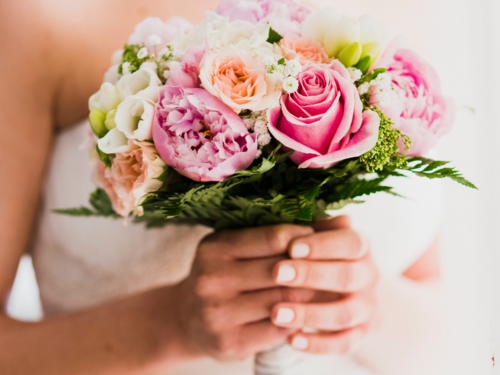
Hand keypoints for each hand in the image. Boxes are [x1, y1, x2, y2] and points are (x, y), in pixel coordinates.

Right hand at [172, 224, 325, 361]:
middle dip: (312, 270)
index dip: (305, 239)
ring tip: (326, 290)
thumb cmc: (224, 274)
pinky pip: (279, 330)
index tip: (318, 241)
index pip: (275, 238)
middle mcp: (211, 278)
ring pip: (284, 301)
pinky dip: (298, 321)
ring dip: (311, 297)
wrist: (187, 318)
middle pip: (282, 271)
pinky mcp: (229, 342)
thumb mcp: (239, 247)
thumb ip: (282, 231)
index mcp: (215, 247)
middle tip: (332, 268)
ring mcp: (218, 313)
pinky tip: (304, 313)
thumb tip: (345, 219)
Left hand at [270, 216, 378, 354]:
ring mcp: (366, 308)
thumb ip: (313, 226)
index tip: (292, 246)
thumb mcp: (324, 237)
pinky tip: (291, 341)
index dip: (322, 245)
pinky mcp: (360, 334)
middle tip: (277, 273)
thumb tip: (298, 207)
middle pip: (346, 276)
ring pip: (343, 313)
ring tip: (276, 313)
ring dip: (309, 314)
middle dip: (311, 275)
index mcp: (360, 247)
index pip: (350, 243)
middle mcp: (369, 276)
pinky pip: (343, 343)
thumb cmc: (327, 256)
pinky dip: (318, 344)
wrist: (360, 292)